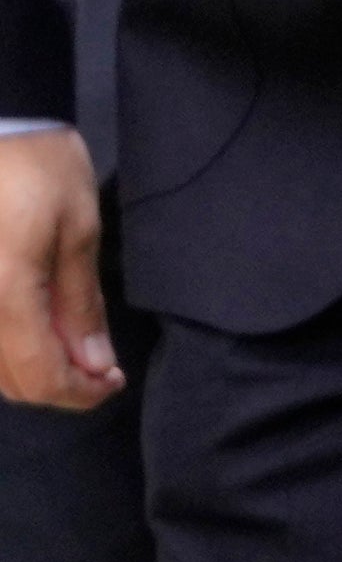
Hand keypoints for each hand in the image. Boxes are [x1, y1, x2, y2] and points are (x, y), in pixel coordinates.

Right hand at [0, 129, 115, 412]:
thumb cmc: (37, 168)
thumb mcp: (78, 231)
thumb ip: (81, 305)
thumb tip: (94, 365)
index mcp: (6, 294)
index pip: (40, 377)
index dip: (81, 393)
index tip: (111, 381)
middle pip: (10, 382)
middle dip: (58, 385)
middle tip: (98, 366)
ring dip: (29, 370)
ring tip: (70, 346)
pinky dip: (7, 348)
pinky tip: (34, 329)